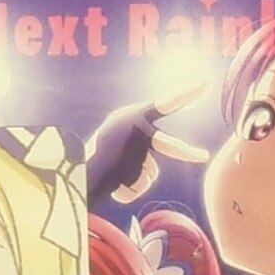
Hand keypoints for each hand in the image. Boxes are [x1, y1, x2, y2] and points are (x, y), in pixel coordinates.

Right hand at [88, 82, 209, 204]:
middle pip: (171, 148)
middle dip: (188, 153)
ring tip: (111, 174)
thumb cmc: (91, 151)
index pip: (164, 103)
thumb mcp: (112, 138)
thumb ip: (136, 146)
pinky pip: (136, 189)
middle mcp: (138, 134)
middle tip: (203, 156)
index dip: (186, 93)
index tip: (206, 82)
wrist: (69, 170)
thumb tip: (149, 170)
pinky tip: (109, 185)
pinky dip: (124, 192)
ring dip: (132, 179)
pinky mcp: (134, 177)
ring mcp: (137, 156)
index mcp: (132, 117)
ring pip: (147, 174)